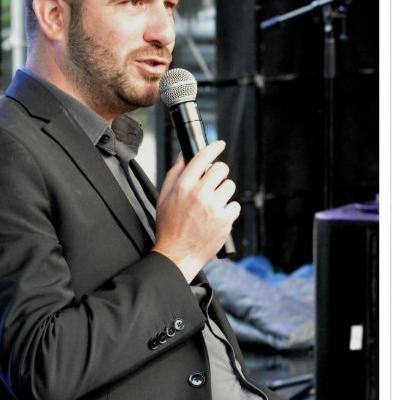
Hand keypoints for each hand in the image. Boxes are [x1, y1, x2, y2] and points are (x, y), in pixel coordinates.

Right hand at [153, 140, 240, 281]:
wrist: (176, 255)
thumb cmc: (169, 226)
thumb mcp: (164, 197)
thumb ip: (175, 173)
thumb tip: (184, 155)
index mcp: (183, 186)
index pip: (202, 157)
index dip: (214, 147)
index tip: (220, 144)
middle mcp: (199, 194)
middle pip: (221, 168)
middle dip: (218, 174)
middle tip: (212, 183)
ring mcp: (213, 207)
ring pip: (230, 186)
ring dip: (223, 192)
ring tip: (212, 204)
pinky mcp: (225, 220)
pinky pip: (235, 205)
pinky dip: (229, 210)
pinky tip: (217, 217)